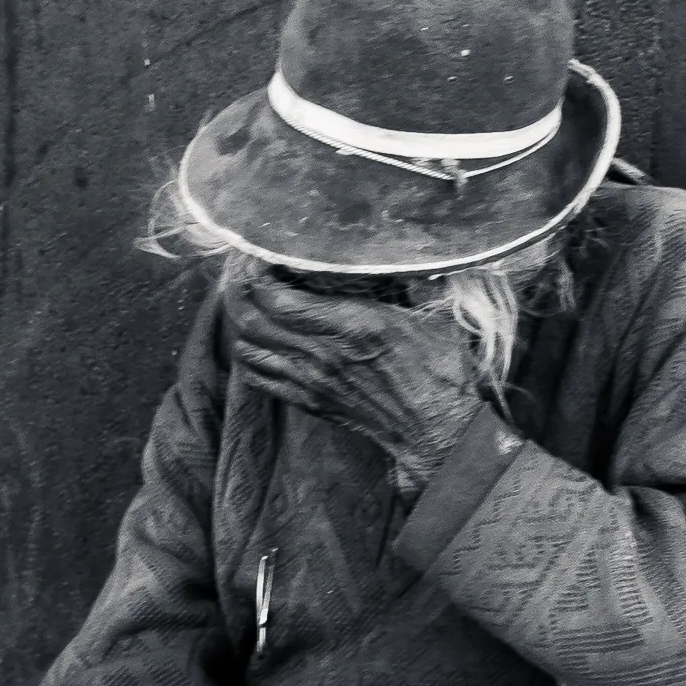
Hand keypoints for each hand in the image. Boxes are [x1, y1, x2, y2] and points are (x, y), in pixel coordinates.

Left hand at [226, 268, 476, 489]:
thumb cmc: (444, 372)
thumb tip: (405, 252)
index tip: (266, 256)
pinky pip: (260, 379)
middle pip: (252, 319)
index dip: (259, 273)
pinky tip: (261, 342)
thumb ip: (412, 281)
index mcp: (351, 324)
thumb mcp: (434, 315)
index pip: (276, 297)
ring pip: (248, 348)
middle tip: (250, 273)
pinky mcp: (311, 402)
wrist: (440, 432)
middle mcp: (322, 353)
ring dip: (243, 324)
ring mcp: (312, 381)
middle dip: (241, 292)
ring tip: (253, 304)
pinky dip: (250, 357)